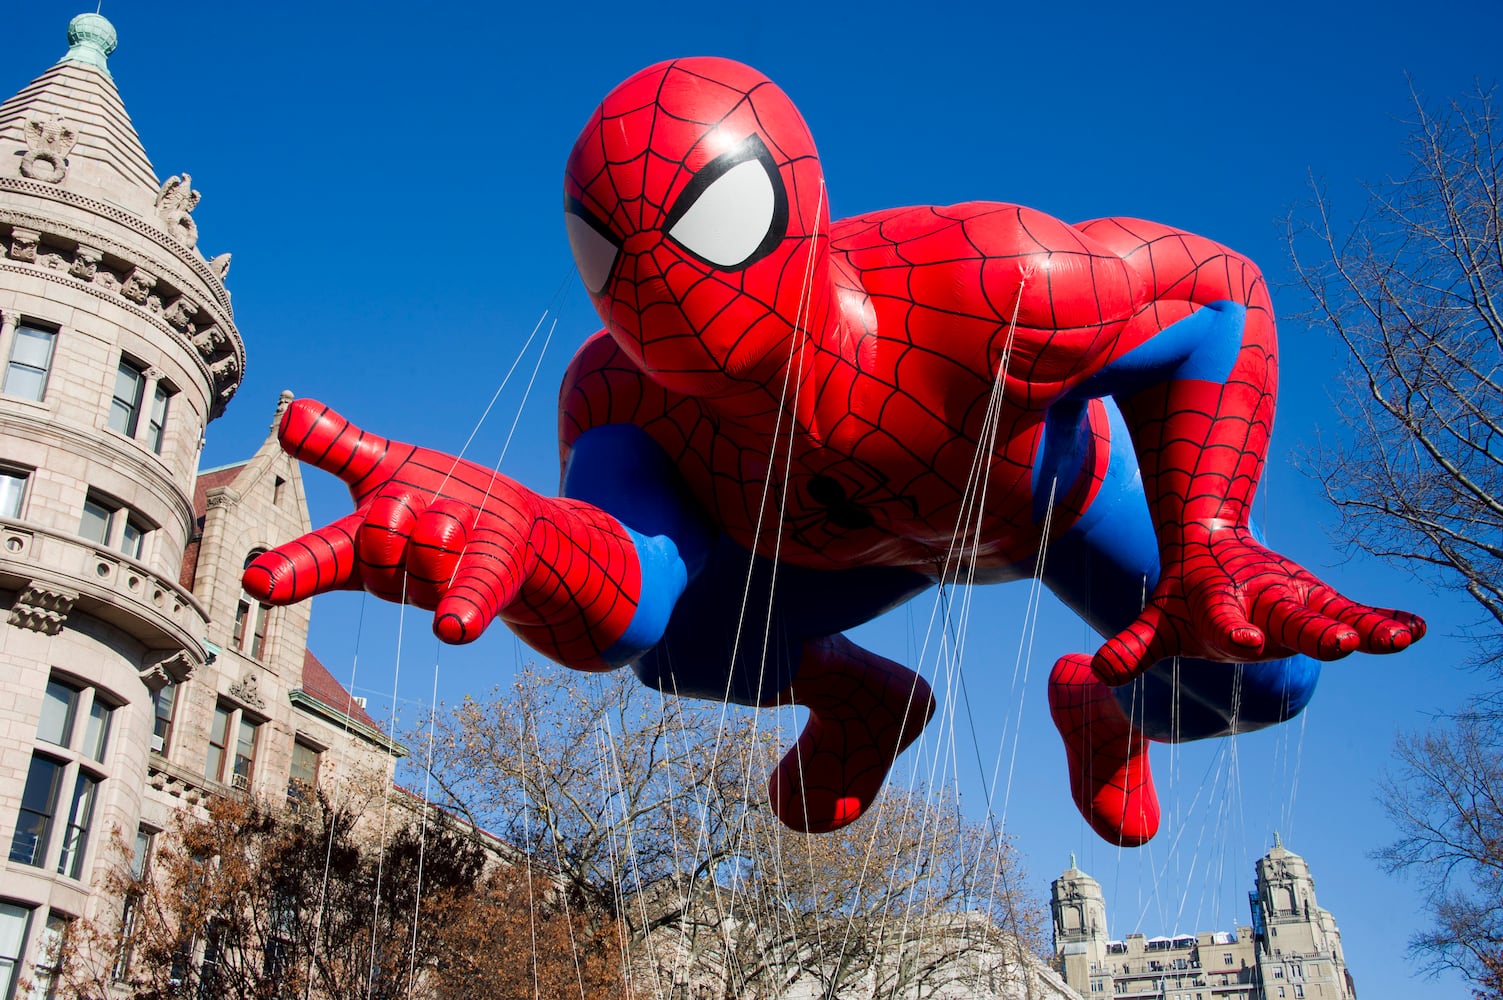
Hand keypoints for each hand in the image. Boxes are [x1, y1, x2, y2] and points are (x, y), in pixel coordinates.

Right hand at [242, 399, 538, 643]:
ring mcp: (437, 587)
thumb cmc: (435, 496)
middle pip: (380, 536)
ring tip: (459, 522)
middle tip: (417, 505)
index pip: (318, 554)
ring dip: (445, 524)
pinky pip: (466, 601)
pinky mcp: (483, 590)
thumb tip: (290, 413)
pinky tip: (451, 630)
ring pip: (427, 549)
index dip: (289, 568)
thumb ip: (338, 444)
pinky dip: (460, 614)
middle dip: (397, 512)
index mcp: (362, 542)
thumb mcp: (385, 465)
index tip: (256, 581)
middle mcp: (393, 575)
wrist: (512, 526)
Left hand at [1091, 521, 1424, 685]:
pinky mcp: (1319, 602)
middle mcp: (1262, 603)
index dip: (1234, 633)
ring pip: (1331, 613)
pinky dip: (1385, 620)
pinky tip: (1418, 629)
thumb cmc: (1185, 599)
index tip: (1248, 644)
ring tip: (1397, 639)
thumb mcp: (1159, 624)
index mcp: (1219, 608)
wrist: (1210, 542)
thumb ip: (1134, 646)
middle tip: (1342, 643)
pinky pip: (1357, 612)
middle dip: (1314, 632)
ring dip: (1365, 626)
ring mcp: (1295, 601)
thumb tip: (1101, 671)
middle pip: (1289, 620)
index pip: (1225, 623)